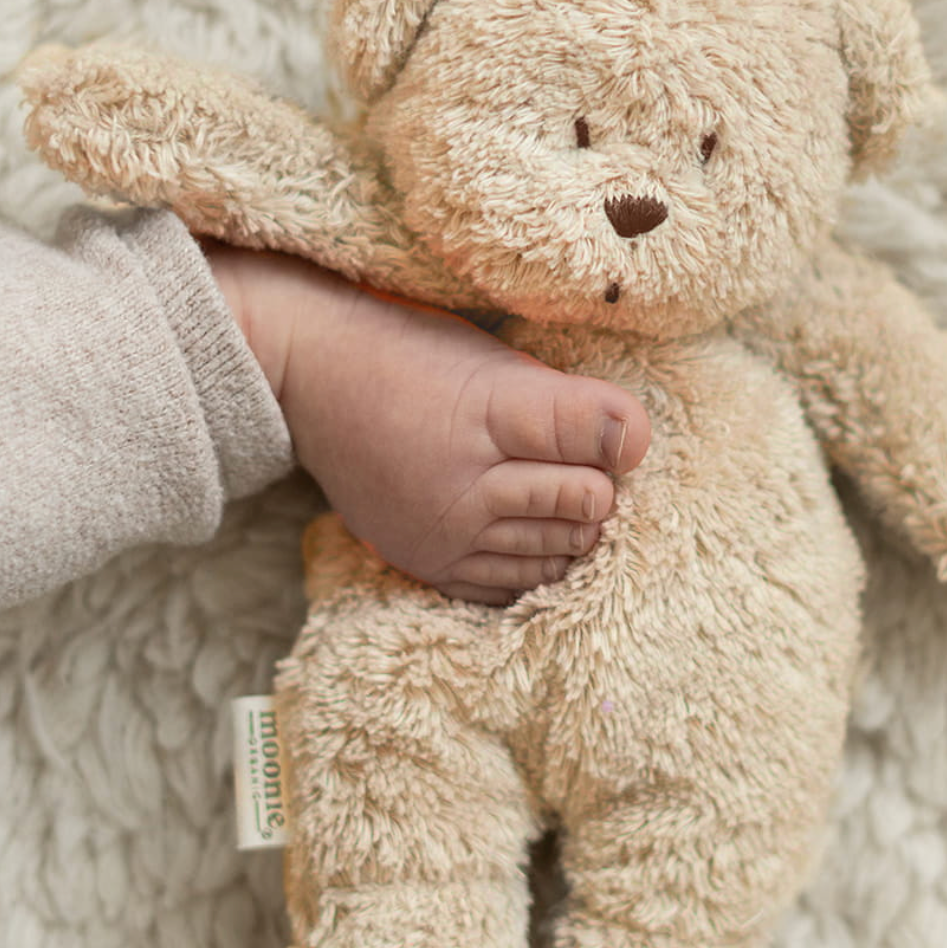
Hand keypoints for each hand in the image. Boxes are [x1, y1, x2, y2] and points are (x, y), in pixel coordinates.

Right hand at [206, 244, 650, 603]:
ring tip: (568, 505)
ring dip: (576, 531)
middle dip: (601, 489)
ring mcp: (444, 531)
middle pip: (585, 505)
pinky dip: (539, 570)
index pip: (598, 437)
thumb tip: (637, 444)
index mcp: (492, 410)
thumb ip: (568, 403)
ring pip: (556, 553)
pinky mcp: (426, 562)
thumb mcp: (493, 360)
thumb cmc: (414, 357)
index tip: (618, 437)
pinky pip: (510, 589)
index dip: (622, 438)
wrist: (308, 378)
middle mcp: (466, 482)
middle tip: (591, 470)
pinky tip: (541, 543)